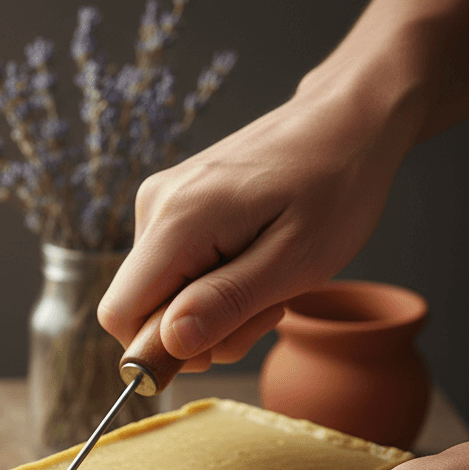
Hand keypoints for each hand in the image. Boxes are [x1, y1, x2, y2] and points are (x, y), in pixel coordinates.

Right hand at [98, 77, 417, 371]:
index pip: (121, 314)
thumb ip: (227, 303)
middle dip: (197, 331)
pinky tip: (253, 263)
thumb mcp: (294, 261)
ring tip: (267, 282)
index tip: (219, 344)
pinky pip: (172, 272)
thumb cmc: (336, 187)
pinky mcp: (172, 206)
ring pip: (159, 296)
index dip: (159, 348)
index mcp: (179, 221)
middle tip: (263, 308)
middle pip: (140, 310)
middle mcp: (155, 207)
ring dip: (212, 310)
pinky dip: (211, 286)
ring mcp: (160, 203)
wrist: (348, 121)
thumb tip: (170, 342)